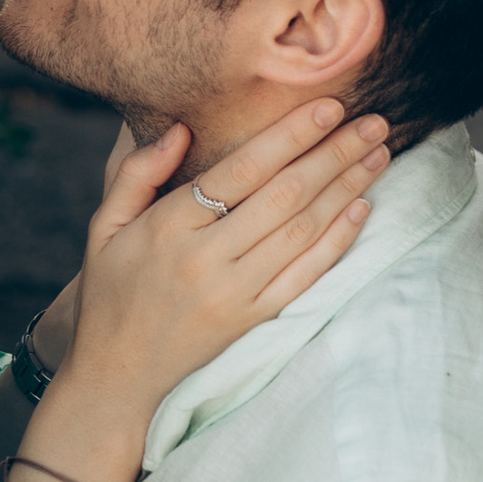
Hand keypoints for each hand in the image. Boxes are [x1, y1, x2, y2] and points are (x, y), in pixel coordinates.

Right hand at [61, 98, 389, 416]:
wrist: (116, 375)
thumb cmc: (110, 291)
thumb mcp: (104, 226)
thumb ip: (137, 173)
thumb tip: (181, 128)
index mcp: (168, 227)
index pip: (242, 170)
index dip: (289, 135)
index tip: (328, 107)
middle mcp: (205, 259)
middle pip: (284, 195)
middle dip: (334, 154)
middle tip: (374, 122)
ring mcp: (233, 293)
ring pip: (302, 230)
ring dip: (346, 188)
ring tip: (378, 154)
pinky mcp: (253, 320)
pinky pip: (306, 275)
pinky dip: (338, 240)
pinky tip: (362, 208)